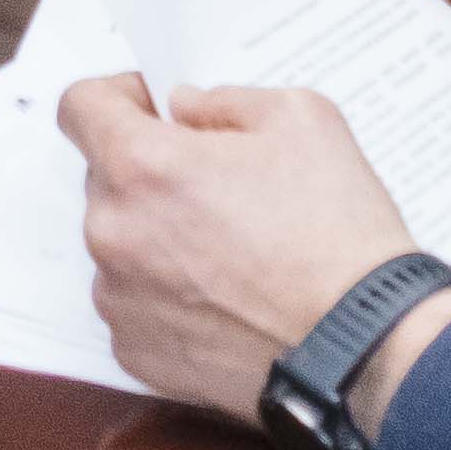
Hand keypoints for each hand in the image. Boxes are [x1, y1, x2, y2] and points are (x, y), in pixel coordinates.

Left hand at [55, 78, 424, 418]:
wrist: (369, 347)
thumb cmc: (340, 234)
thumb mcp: (303, 119)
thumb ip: (226, 100)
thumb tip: (186, 108)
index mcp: (141, 166)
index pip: (81, 107)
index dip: (116, 97)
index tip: (151, 108)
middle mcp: (112, 232)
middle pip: (107, 179)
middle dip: (153, 172)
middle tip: (220, 188)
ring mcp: (119, 299)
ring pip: (122, 244)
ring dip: (159, 237)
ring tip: (233, 253)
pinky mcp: (136, 353)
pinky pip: (136, 304)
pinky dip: (169, 297)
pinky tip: (228, 300)